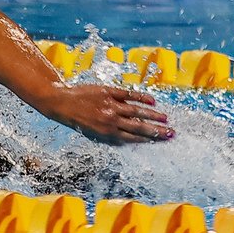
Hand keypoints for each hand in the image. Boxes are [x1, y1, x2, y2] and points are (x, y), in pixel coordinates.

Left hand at [48, 84, 173, 144]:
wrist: (61, 103)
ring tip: (165, 118)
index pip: (133, 137)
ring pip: (136, 111)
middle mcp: (110, 120)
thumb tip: (130, 140)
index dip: (149, 139)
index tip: (162, 140)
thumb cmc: (78, 120)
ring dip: (153, 115)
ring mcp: (110, 106)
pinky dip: (141, 98)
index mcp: (107, 133)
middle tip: (171, 133)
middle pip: (138, 127)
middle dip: (156, 131)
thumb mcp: (93, 133)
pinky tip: (152, 101)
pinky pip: (128, 95)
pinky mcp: (108, 92)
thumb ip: (111, 136)